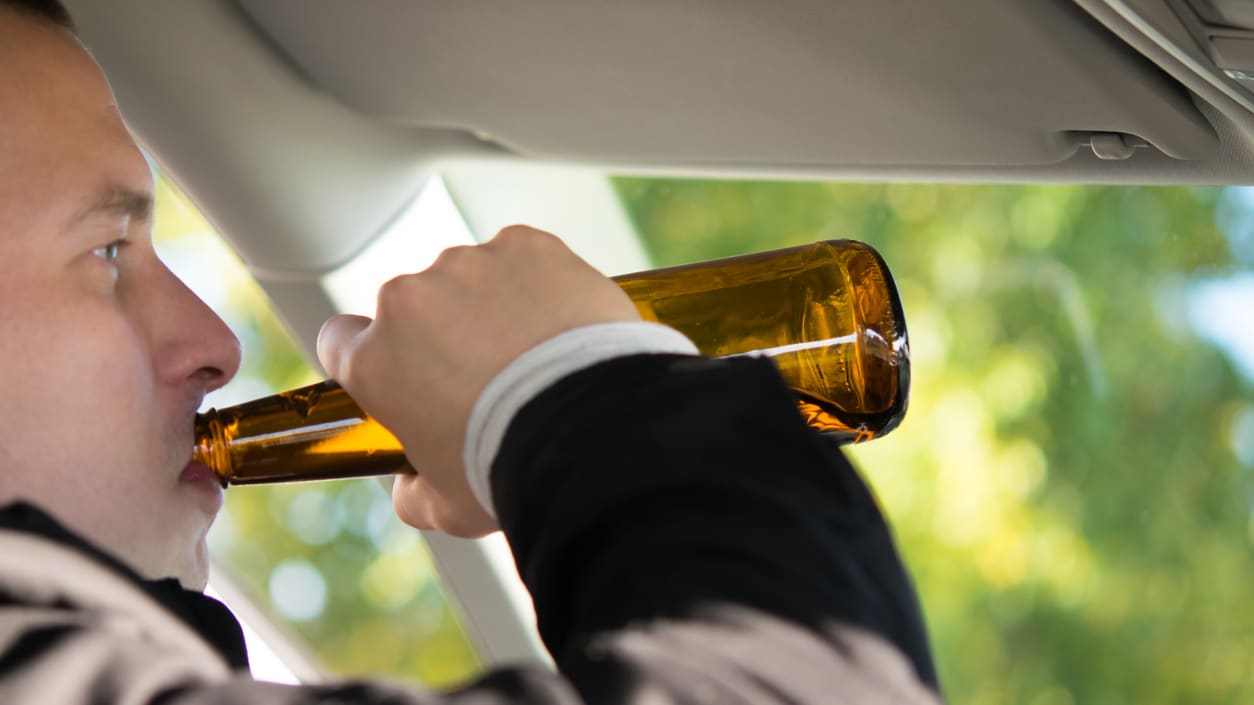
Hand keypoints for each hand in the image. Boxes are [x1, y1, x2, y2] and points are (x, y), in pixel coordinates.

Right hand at [316, 226, 641, 536]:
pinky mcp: (526, 245)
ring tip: (541, 356)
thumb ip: (412, 488)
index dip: (371, 356)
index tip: (403, 372)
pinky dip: (541, 282)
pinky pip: (525, 257)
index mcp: (374, 360)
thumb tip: (410, 483)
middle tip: (493, 378)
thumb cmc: (511, 471)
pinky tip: (566, 325)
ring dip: (494, 306)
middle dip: (443, 334)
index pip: (341, 341)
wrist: (591, 430)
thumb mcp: (444, 506)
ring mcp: (469, 265)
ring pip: (472, 279)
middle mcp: (409, 300)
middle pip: (414, 307)